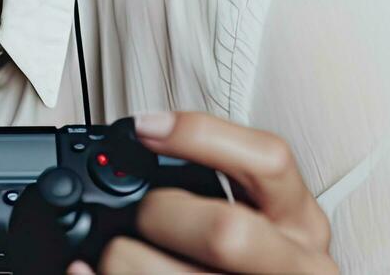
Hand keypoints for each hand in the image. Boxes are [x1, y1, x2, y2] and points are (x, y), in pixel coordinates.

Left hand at [83, 110, 334, 273]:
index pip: (269, 160)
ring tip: (122, 256)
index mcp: (300, 221)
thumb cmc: (251, 262)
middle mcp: (295, 266)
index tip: (146, 128)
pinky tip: (89, 272)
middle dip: (161, 215)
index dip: (200, 136)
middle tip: (142, 217)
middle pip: (224, 231)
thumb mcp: (261, 216)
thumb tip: (142, 138)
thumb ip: (218, 183)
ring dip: (124, 259)